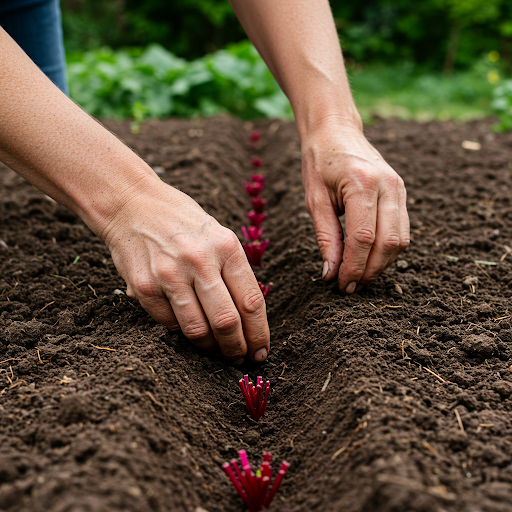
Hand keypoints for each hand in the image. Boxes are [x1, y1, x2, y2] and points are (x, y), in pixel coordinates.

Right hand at [101, 177, 269, 362]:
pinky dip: (181, 333)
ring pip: (197, 330)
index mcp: (226, 247)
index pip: (251, 302)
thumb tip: (249, 319)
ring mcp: (169, 274)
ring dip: (210, 349)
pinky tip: (186, 329)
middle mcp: (199, 260)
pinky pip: (169, 324)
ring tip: (216, 351)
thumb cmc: (182, 223)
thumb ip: (233, 271)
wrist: (131, 204)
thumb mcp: (217, 235)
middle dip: (236, 349)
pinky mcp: (144, 286)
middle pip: (227, 322)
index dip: (259, 333)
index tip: (260, 350)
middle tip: (239, 358)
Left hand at [301, 121, 409, 292]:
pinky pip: (402, 229)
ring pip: (400, 240)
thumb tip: (330, 273)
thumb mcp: (314, 200)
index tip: (340, 285)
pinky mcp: (401, 191)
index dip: (352, 266)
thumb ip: (326, 238)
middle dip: (368, 270)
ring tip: (358, 276)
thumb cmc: (319, 163)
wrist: (336, 131)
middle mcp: (388, 185)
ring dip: (381, 264)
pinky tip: (369, 258)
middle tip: (349, 287)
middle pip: (388, 243)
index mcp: (362, 183)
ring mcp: (399, 187)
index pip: (362, 238)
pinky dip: (387, 249)